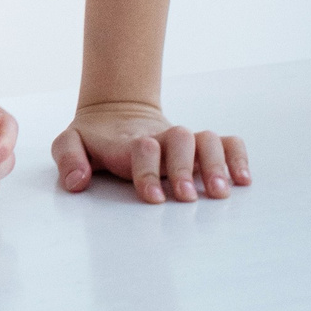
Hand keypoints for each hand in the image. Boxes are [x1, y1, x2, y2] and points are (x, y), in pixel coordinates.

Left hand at [52, 99, 249, 203]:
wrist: (116, 113)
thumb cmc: (95, 138)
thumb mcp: (70, 142)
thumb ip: (67, 157)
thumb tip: (77, 182)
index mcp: (129, 141)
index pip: (142, 147)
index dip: (147, 171)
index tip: (152, 197)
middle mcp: (161, 139)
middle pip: (181, 139)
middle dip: (184, 168)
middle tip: (185, 197)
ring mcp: (183, 142)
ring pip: (207, 140)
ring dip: (216, 164)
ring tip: (220, 193)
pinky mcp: (201, 146)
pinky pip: (228, 143)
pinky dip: (238, 157)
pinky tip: (243, 180)